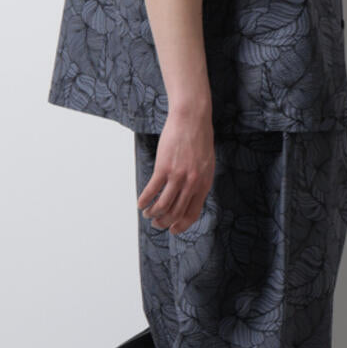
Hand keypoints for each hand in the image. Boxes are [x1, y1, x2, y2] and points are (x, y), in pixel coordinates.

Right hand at [137, 111, 214, 233]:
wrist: (192, 118)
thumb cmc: (199, 138)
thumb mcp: (206, 163)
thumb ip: (199, 180)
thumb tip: (190, 194)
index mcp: (204, 184)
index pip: (192, 213)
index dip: (181, 225)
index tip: (173, 229)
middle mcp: (192, 183)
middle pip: (176, 212)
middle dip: (165, 222)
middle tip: (157, 223)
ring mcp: (178, 176)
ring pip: (163, 205)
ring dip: (153, 213)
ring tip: (147, 214)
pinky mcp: (164, 167)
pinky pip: (152, 190)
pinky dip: (145, 200)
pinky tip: (140, 203)